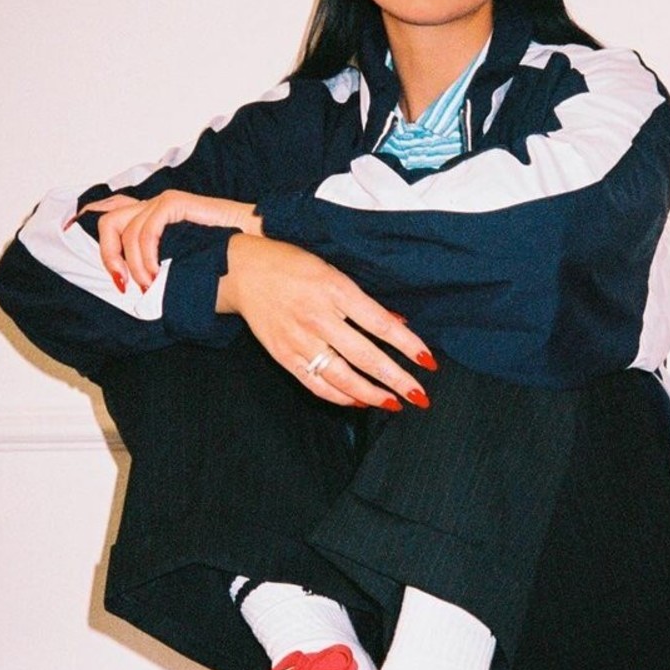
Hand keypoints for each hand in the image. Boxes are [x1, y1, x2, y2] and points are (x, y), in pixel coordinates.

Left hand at [70, 190, 260, 292]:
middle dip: (108, 256)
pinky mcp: (176, 203)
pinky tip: (156, 272)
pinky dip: (144, 255)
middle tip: (122, 283)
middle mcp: (155, 206)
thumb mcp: (180, 266)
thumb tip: (132, 288)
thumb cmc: (225, 259)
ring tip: (149, 284)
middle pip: (108, 222)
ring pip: (124, 229)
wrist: (256, 247)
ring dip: (132, 263)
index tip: (88, 252)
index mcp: (154, 218)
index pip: (112, 214)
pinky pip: (144, 229)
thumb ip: (157, 268)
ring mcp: (164, 202)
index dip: (93, 229)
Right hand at [217, 234, 435, 409]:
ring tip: (394, 404)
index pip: (381, 324)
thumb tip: (397, 322)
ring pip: (342, 376)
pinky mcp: (284, 355)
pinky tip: (359, 402)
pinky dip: (340, 396)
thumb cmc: (292, 265)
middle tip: (420, 396)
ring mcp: (299, 340)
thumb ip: (362, 300)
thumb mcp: (332, 271)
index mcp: (335, 289)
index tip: (428, 361)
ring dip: (372, 394)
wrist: (241, 271)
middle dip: (397, 380)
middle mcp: (318, 317)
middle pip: (366, 356)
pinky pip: (316, 384)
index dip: (407, 345)